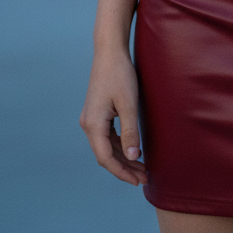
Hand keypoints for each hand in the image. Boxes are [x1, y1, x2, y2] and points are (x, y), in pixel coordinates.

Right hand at [80, 48, 147, 185]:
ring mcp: (91, 118)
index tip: (138, 181)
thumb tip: (133, 156)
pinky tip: (132, 149)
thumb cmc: (119, 74)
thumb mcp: (129, 104)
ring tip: (142, 167)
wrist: (109, 51)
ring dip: (123, 158)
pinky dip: (119, 146)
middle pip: (105, 155)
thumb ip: (130, 131)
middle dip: (124, 168)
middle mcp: (88, 124)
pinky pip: (107, 136)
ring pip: (106, 147)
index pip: (106, 158)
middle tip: (144, 177)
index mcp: (93, 124)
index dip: (122, 172)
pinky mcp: (97, 113)